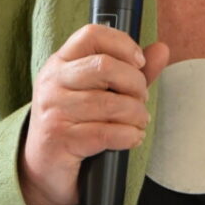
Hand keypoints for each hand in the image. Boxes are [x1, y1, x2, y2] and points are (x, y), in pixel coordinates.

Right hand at [19, 25, 171, 204]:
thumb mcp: (99, 93)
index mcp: (60, 63)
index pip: (92, 35)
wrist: (43, 170)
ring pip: (110, 103)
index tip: (138, 63)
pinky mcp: (59, 139)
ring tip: (138, 122)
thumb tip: (161, 50)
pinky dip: (128, 136)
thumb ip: (130, 72)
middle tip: (140, 100)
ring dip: (136, 115)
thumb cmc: (74, 127)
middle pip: (104, 66)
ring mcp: (53, 110)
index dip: (123, 44)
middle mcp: (52, 82)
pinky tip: (131, 138)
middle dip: (135, 84)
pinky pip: (106, 132)